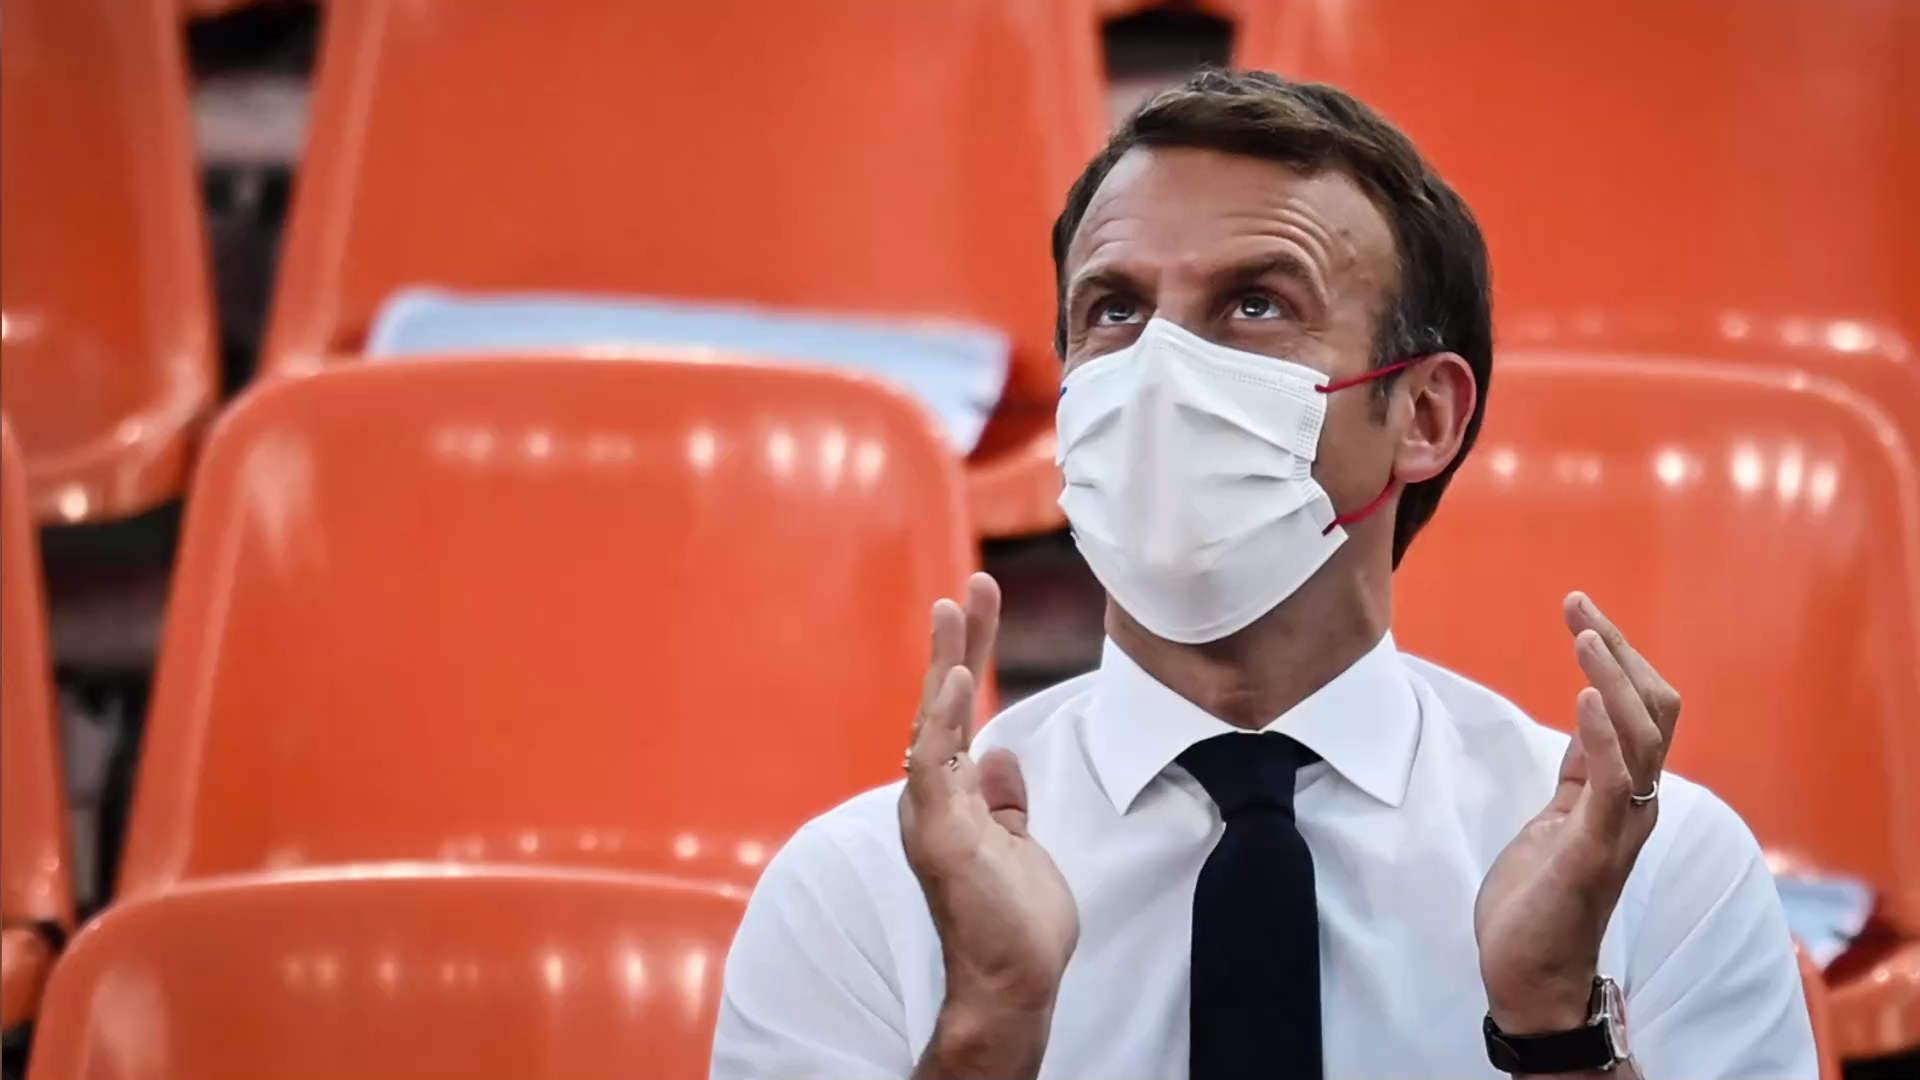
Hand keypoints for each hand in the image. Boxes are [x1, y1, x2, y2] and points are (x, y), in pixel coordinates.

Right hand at [899, 573, 1078, 1018]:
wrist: (1012, 979)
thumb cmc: (1015, 921)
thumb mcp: (1019, 843)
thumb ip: (1004, 799)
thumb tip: (1000, 756)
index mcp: (952, 796)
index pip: (960, 712)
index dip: (968, 657)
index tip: (978, 605)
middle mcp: (932, 797)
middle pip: (941, 704)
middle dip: (956, 644)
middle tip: (968, 588)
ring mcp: (931, 813)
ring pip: (932, 723)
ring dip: (944, 665)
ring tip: (953, 611)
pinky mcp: (939, 833)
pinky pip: (936, 765)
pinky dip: (943, 720)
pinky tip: (955, 681)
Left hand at [1474, 592, 1682, 1034]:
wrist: (1527, 974)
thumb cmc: (1539, 900)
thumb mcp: (1556, 818)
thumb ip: (1580, 772)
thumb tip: (1587, 716)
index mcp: (1621, 792)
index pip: (1639, 707)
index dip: (1615, 655)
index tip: (1579, 608)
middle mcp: (1633, 804)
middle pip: (1653, 709)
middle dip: (1620, 651)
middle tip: (1579, 605)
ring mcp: (1618, 826)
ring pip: (1642, 736)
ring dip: (1613, 680)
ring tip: (1586, 636)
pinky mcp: (1592, 851)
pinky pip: (1612, 783)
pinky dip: (1603, 735)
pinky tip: (1582, 697)